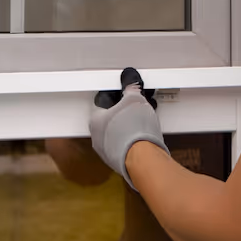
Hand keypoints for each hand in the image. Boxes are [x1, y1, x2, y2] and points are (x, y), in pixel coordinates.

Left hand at [89, 67, 168, 187]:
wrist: (143, 159)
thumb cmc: (134, 128)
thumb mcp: (135, 99)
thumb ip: (131, 87)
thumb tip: (129, 78)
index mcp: (95, 120)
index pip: (103, 101)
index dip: (116, 94)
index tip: (126, 92)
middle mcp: (97, 138)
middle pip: (111, 118)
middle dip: (124, 110)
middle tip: (137, 105)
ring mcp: (108, 153)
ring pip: (118, 133)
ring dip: (130, 125)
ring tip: (145, 119)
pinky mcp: (121, 163)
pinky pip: (126, 145)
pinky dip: (134, 138)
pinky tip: (145, 135)